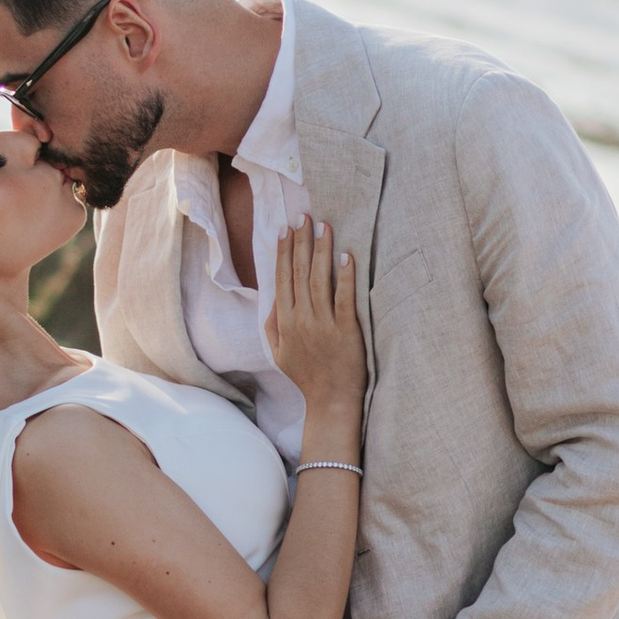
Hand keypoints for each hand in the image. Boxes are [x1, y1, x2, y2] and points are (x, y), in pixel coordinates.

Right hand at [264, 218, 363, 424]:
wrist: (330, 401)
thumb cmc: (307, 376)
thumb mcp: (279, 353)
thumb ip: (272, 324)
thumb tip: (273, 296)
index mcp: (284, 322)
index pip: (282, 278)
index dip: (283, 252)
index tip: (286, 229)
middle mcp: (301, 320)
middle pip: (299, 273)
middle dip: (301, 242)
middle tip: (305, 217)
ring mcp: (323, 324)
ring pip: (319, 279)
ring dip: (321, 251)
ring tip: (324, 227)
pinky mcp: (346, 331)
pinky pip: (344, 298)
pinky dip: (345, 276)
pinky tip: (346, 256)